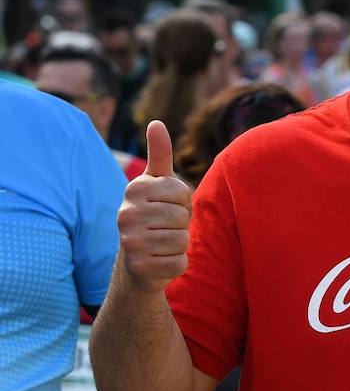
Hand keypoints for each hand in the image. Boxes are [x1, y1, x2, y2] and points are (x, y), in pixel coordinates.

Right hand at [118, 120, 192, 292]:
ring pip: (182, 240)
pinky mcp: (141, 268)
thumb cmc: (153, 215)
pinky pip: (180, 262)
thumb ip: (160, 155)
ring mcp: (131, 242)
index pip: (182, 191)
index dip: (182, 202)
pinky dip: (177, 263)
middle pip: (182, 216)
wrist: (137, 262)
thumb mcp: (156, 184)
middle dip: (181, 224)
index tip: (167, 206)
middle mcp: (125, 214)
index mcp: (133, 189)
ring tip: (162, 243)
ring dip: (180, 244)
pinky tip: (161, 260)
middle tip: (165, 227)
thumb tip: (156, 122)